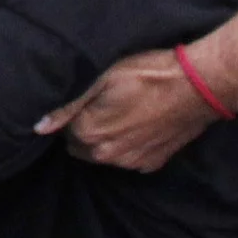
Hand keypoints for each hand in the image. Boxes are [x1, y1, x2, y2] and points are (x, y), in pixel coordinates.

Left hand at [35, 48, 221, 171]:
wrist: (197, 86)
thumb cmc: (146, 74)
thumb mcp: (101, 79)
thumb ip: (67, 107)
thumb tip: (39, 128)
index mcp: (88, 133)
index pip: (62, 129)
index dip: (72, 113)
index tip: (85, 99)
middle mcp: (106, 155)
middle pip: (80, 145)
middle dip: (83, 129)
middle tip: (101, 105)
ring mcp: (131, 162)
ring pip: (103, 154)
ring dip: (105, 139)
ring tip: (122, 112)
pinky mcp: (153, 163)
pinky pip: (128, 158)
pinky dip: (128, 145)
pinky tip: (139, 124)